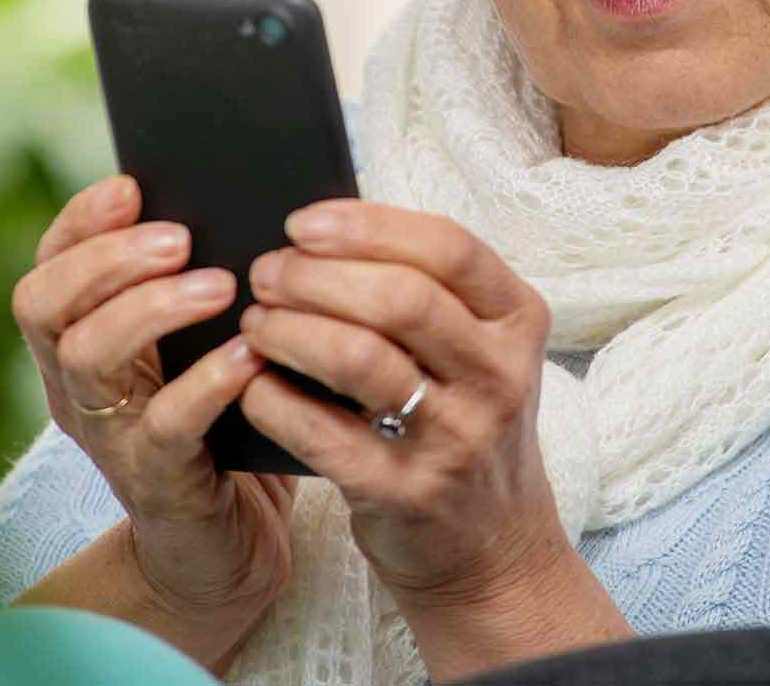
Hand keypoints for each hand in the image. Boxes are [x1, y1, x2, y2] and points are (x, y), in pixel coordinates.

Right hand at [12, 176, 297, 632]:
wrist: (227, 544)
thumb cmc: (220, 421)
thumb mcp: (196, 342)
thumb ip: (197, 280)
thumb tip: (239, 194)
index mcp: (78, 338)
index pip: (50, 264)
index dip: (81, 221)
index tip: (132, 185)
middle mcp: (76, 384)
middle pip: (45, 304)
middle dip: (107, 258)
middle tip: (180, 237)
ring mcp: (109, 434)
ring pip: (89, 357)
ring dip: (150, 309)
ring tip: (219, 285)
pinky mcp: (158, 480)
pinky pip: (165, 426)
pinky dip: (204, 384)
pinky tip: (247, 357)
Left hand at [234, 199, 568, 606]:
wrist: (493, 546)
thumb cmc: (465, 421)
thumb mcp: (476, 350)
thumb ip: (426, 290)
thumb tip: (321, 232)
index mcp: (516, 321)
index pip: (447, 248)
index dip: (367, 226)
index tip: (303, 223)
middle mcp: (497, 376)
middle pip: (400, 298)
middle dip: (317, 276)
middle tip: (266, 272)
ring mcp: (457, 438)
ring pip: (359, 358)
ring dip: (290, 330)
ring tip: (256, 321)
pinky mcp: (408, 493)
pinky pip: (324, 432)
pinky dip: (276, 400)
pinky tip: (253, 384)